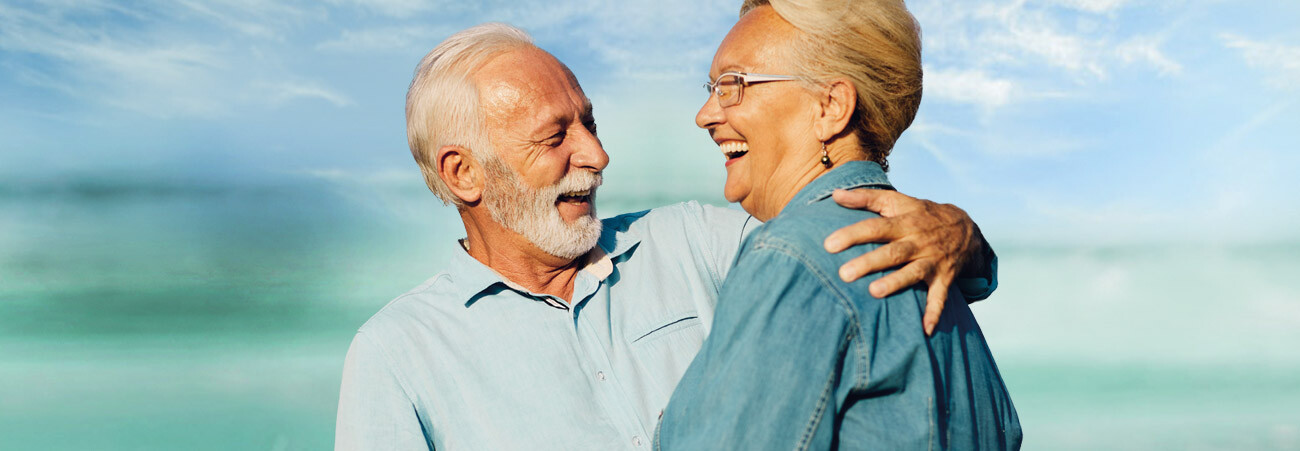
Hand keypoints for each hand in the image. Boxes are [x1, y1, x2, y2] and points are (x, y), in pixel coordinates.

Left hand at [823, 189, 983, 335]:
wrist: (965, 227)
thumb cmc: (920, 215)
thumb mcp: (897, 201)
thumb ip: (866, 198)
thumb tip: (835, 194)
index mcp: (905, 222)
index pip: (876, 227)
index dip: (853, 235)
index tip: (829, 245)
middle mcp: (919, 242)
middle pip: (892, 252)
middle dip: (869, 262)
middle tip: (843, 274)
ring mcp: (933, 261)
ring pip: (913, 273)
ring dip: (896, 283)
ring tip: (874, 292)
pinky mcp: (945, 278)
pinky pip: (940, 297)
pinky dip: (934, 313)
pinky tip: (925, 330)